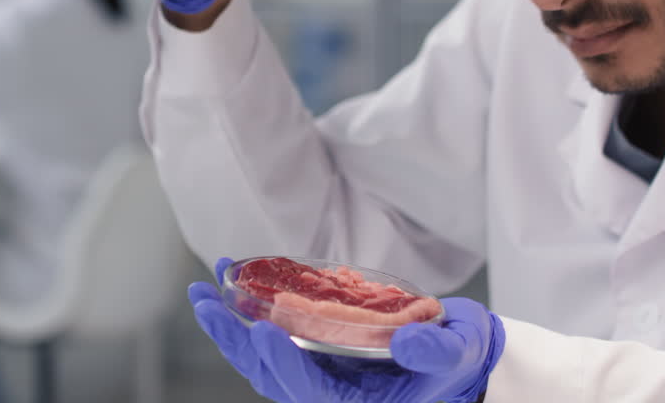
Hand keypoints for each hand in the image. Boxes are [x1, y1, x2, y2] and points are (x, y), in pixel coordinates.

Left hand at [189, 257, 503, 402]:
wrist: (460, 358)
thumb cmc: (459, 362)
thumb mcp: (456, 355)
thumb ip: (435, 351)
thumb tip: (408, 341)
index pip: (307, 391)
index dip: (282, 363)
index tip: (263, 330)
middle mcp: (329, 390)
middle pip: (270, 372)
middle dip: (234, 338)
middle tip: (204, 300)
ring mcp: (320, 368)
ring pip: (264, 353)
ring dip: (233, 320)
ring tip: (209, 282)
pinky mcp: (318, 346)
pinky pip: (277, 331)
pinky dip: (255, 305)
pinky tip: (238, 273)